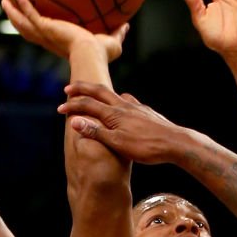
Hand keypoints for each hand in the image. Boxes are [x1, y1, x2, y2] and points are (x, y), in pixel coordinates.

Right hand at [1, 0, 127, 62]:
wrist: (92, 54)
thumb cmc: (101, 54)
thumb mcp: (112, 42)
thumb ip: (118, 33)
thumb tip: (127, 25)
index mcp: (59, 44)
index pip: (44, 37)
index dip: (36, 30)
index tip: (33, 22)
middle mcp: (49, 40)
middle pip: (27, 31)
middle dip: (17, 21)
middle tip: (9, 9)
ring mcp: (46, 35)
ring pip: (23, 24)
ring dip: (13, 14)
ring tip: (4, 1)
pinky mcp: (46, 29)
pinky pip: (31, 15)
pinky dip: (23, 5)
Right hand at [57, 81, 192, 164]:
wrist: (176, 143)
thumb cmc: (146, 146)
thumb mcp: (117, 143)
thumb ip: (96, 131)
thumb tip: (75, 121)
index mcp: (114, 113)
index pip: (88, 105)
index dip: (72, 106)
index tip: (59, 109)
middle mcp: (125, 105)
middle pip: (100, 91)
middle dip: (82, 89)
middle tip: (69, 89)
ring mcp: (137, 107)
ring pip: (115, 95)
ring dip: (101, 93)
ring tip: (95, 97)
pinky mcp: (147, 112)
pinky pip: (128, 102)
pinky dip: (118, 101)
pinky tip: (123, 107)